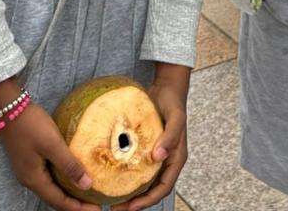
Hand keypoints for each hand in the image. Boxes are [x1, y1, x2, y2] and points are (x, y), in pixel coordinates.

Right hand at [0, 102, 100, 210]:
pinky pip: (49, 178)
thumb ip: (69, 165)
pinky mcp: (30, 160)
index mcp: (33, 179)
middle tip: (95, 203)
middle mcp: (29, 179)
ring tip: (86, 192)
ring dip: (69, 193)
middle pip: (55, 198)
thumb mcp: (52, 144)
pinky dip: (62, 181)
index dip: (77, 208)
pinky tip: (72, 174)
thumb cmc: (30, 125)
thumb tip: (86, 185)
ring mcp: (28, 169)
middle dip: (74, 204)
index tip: (97, 209)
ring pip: (52, 188)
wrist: (7, 107)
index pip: (59, 202)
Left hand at [114, 67, 189, 210]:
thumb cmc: (173, 103)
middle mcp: (166, 161)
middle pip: (152, 190)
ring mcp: (156, 156)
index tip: (131, 207)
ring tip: (111, 199)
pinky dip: (126, 175)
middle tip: (116, 208)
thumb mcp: (175, 118)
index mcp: (176, 159)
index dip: (149, 200)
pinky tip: (111, 176)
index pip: (164, 187)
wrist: (168, 88)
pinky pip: (136, 166)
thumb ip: (170, 137)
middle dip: (136, 202)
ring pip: (143, 181)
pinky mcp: (146, 149)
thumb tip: (158, 157)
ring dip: (130, 192)